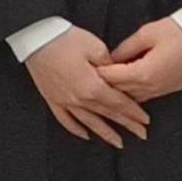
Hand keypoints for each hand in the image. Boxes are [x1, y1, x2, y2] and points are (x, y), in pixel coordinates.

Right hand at [25, 28, 148, 147]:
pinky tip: (85, 135)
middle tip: (141, 134)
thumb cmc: (65, 39)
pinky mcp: (52, 99)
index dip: (134, 112)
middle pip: (108, 115)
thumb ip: (110, 64)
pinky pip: (65, 120)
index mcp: (93, 87)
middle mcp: (80, 99)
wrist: (36, 37)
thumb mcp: (95, 46)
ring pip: (89, 122)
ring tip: (118, 143)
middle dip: (127, 125)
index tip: (145, 120)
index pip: (119, 103)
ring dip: (105, 133)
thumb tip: (116, 75)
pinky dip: (75, 129)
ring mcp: (65, 101)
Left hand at [95, 15, 181, 103]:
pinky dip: (133, 94)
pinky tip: (125, 88)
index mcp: (144, 73)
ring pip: (133, 98)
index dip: (98, 75)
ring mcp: (162, 90)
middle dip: (105, 87)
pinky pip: (146, 96)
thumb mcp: (146, 34)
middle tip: (88, 82)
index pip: (114, 78)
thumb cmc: (177, 31)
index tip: (84, 72)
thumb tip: (111, 57)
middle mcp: (152, 87)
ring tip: (103, 88)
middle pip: (121, 92)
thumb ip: (126, 48)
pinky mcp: (170, 89)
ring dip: (119, 94)